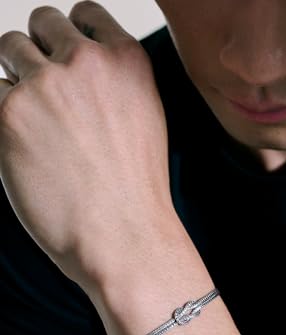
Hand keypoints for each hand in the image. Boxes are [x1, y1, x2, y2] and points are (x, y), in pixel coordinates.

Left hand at [0, 1, 171, 290]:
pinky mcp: (8, 113)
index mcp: (128, 61)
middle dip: (41, 53)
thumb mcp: (144, 120)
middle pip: (41, 24)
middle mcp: (88, 62)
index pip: (84, 14)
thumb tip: (73, 67)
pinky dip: (3, 115)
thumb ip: (114, 83)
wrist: (125, 236)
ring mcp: (46, 84)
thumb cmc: (135, 190)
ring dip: (17, 79)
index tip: (65, 55)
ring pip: (9, 50)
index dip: (70, 35)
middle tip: (48, 93)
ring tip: (39, 125)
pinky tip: (27, 147)